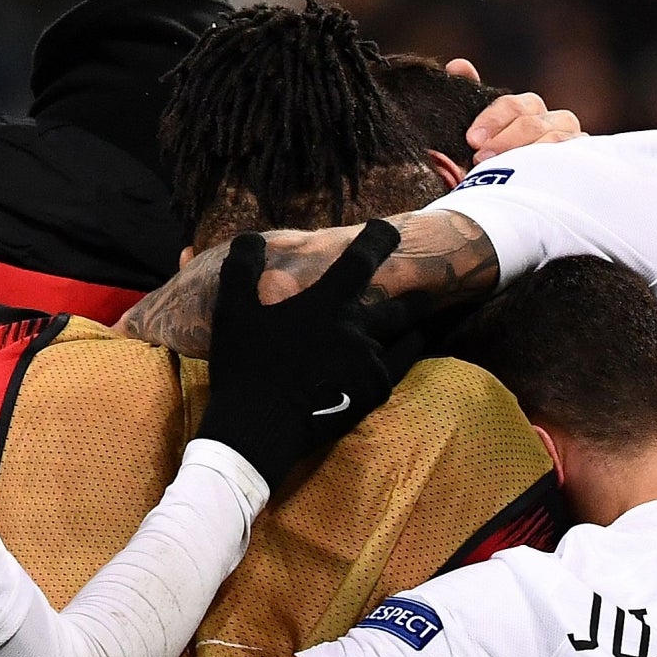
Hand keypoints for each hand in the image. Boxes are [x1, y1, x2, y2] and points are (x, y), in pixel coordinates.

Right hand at [195, 221, 407, 488]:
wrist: (259, 427)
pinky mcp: (373, 391)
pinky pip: (401, 364)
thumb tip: (250, 238)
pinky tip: (411, 346)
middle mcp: (356, 329)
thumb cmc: (245, 365)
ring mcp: (368, 362)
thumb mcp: (233, 310)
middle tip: (423, 288)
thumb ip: (242, 268)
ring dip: (407, 323)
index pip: (361, 260)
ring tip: (418, 316)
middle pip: (396, 304)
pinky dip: (408, 350)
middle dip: (412, 293)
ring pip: (400, 335)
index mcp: (327, 303)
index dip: (378, 239)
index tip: (387, 229)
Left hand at [457, 63, 581, 163]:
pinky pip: (573, 154)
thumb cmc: (491, 171)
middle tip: (481, 158)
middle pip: (532, 120)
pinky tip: (535, 172)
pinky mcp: (584, 160)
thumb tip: (459, 65)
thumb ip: (468, 100)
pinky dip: (553, 160)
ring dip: (526, 152)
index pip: (511, 106)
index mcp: (525, 111)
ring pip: (554, 136)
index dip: (492, 120)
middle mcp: (551, 120)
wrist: (512, 211)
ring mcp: (571, 139)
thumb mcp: (474, 142)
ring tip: (504, 170)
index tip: (472, 140)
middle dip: (505, 139)